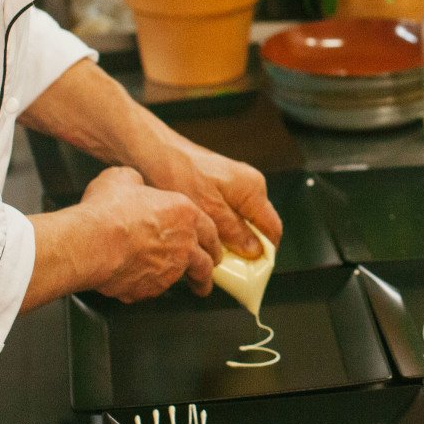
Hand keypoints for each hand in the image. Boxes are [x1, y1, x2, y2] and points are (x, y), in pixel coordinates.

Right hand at [78, 166, 223, 301]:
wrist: (93, 242)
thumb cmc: (109, 210)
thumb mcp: (124, 179)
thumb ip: (138, 183)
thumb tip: (133, 184)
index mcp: (184, 214)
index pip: (210, 230)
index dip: (211, 240)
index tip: (211, 247)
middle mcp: (184, 245)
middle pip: (205, 263)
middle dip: (206, 271)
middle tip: (204, 275)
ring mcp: (170, 271)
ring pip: (182, 280)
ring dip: (181, 282)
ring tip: (179, 287)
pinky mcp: (150, 290)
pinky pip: (150, 290)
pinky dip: (145, 286)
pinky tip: (135, 281)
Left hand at [140, 140, 281, 260]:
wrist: (151, 151)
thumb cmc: (176, 172)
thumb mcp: (208, 210)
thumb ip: (234, 231)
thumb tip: (254, 250)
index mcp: (252, 189)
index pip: (273, 228)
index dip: (266, 253)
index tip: (254, 272)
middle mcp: (247, 186)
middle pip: (257, 227)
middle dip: (245, 249)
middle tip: (228, 268)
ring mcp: (233, 187)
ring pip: (240, 223)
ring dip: (229, 241)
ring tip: (211, 254)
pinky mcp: (218, 188)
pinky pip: (227, 216)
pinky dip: (218, 230)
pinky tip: (202, 237)